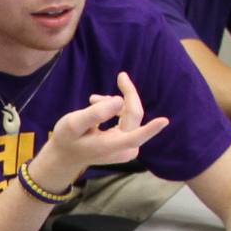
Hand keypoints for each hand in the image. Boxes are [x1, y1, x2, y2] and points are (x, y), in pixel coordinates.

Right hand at [38, 72, 170, 188]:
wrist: (65, 155)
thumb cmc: (67, 139)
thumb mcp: (73, 123)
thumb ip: (95, 113)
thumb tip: (119, 100)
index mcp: (112, 145)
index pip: (134, 136)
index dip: (150, 129)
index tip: (164, 121)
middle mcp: (124, 148)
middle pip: (134, 115)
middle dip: (125, 95)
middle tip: (121, 75)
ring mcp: (128, 147)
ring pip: (130, 115)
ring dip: (114, 103)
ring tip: (92, 100)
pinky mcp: (128, 143)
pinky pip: (128, 119)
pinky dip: (115, 109)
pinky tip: (98, 105)